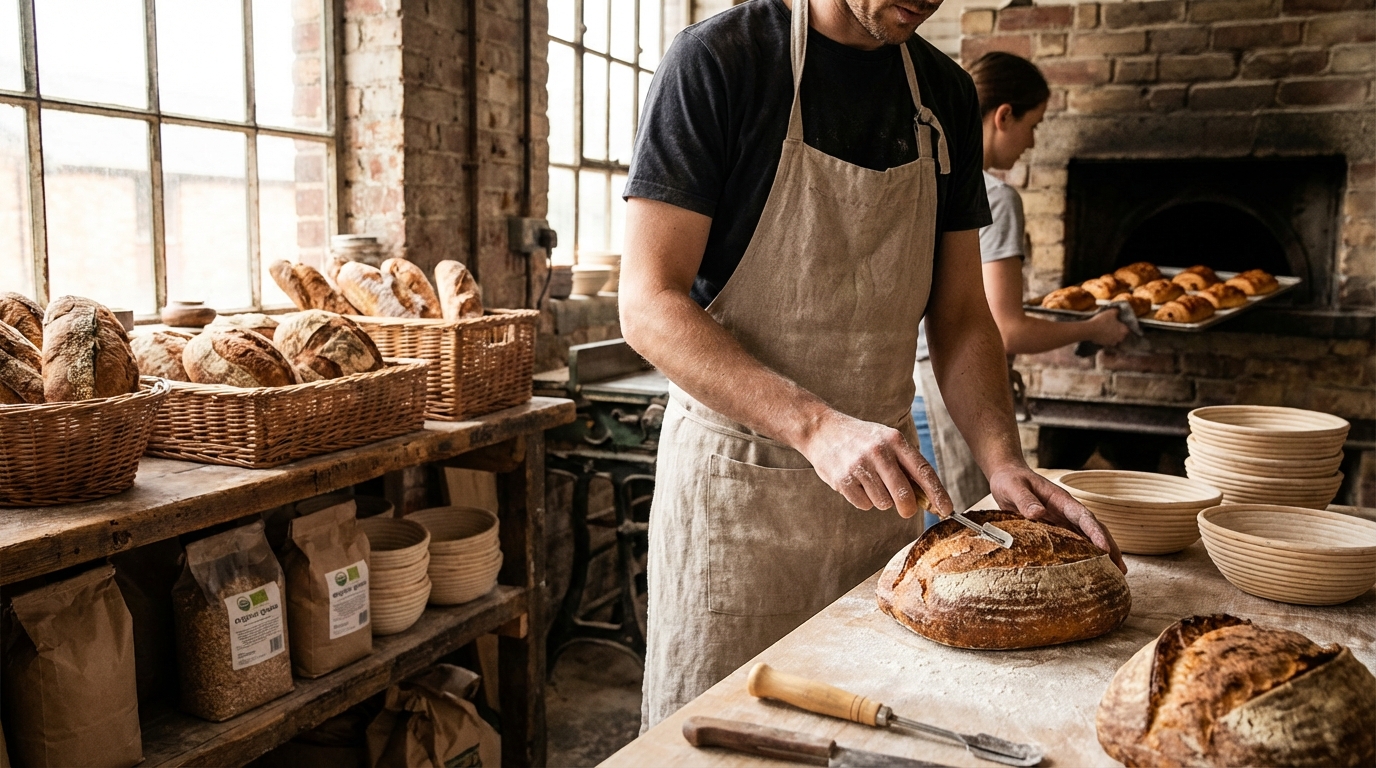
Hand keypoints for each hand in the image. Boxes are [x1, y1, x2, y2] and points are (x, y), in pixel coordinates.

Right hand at [798, 410, 952, 518]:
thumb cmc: (860, 439)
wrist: (821, 429)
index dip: (937, 493)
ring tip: (869, 482)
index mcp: (895, 440)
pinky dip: (863, 500)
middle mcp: (878, 452)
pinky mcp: (843, 480)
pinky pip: (864, 504)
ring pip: (883, 503)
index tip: (947, 509)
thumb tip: (928, 498)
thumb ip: (906, 465)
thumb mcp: (886, 440)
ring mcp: (859, 466)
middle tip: (904, 508)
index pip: (923, 470)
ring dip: (880, 500)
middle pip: (904, 496)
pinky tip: (855, 483)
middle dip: (907, 508)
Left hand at [987, 465, 1126, 572]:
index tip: (1105, 548)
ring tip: (1115, 574)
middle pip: (1094, 529)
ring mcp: (1063, 521)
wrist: (1007, 477)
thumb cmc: (1011, 480)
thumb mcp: (1013, 487)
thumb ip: (1024, 499)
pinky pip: (1074, 543)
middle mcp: (1067, 511)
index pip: (1083, 517)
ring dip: (1102, 554)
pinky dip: (1085, 555)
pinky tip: (1090, 570)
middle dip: (1109, 547)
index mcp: (1061, 500)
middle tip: (1121, 569)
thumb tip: (1038, 513)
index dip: (1095, 532)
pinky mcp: (1055, 529)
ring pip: (1087, 538)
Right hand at [1086, 310, 1129, 345]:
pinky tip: (1102, 333)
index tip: (1118, 321)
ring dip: (1112, 335)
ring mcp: (1112, 343)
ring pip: (1115, 338)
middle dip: (1118, 330)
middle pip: (1121, 334)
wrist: (1090, 330)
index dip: (1123, 324)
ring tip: (1107, 329)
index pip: (1127, 328)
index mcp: (1124, 330)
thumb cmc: (1102, 320)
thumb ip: (1117, 311)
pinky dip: (1106, 338)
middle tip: (1113, 324)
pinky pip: (1108, 341)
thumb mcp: (1111, 312)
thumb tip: (1119, 311)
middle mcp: (1120, 338)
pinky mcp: (1105, 344)